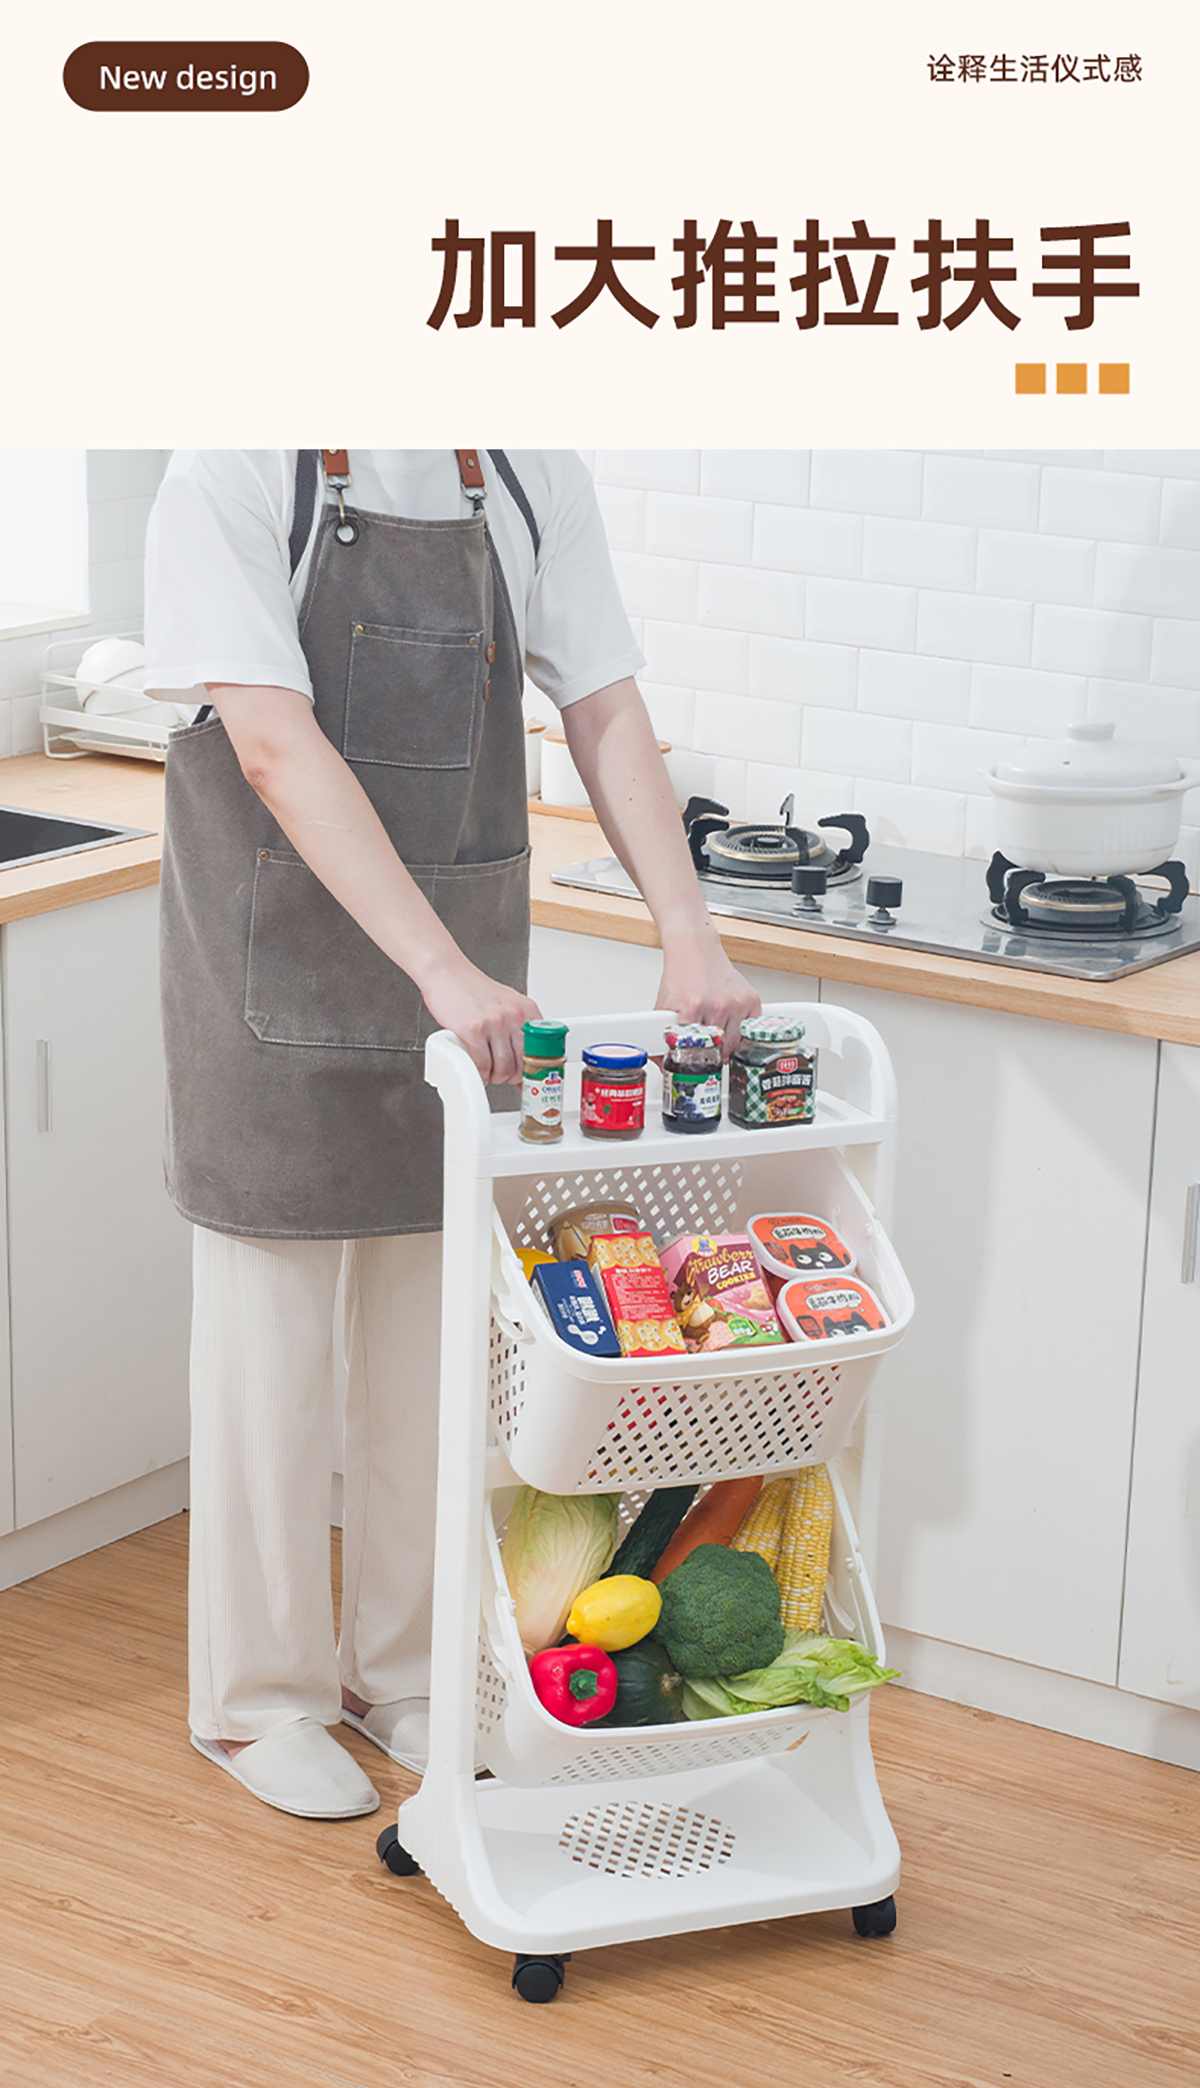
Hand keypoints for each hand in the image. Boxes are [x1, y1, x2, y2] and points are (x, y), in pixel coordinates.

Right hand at [420, 958, 540, 1084]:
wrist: (446, 972)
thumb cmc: (473, 990)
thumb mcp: (506, 1005)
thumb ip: (518, 1030)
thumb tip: (527, 1066)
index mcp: (527, 1009)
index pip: (542, 1051)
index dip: (534, 1070)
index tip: (527, 1078)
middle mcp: (513, 1014)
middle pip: (522, 1064)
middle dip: (512, 1077)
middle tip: (502, 1075)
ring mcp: (494, 1022)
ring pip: (503, 1069)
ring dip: (495, 1077)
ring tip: (488, 1072)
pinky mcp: (472, 1029)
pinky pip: (481, 1065)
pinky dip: (479, 1074)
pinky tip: (477, 1069)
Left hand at [656, 925, 760, 1054]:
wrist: (696, 950)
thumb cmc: (681, 975)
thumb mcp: (664, 1005)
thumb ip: (661, 1035)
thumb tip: (661, 1062)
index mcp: (692, 1006)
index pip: (697, 1050)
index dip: (696, 1062)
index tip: (695, 1067)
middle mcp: (717, 1003)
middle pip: (719, 1050)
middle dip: (712, 1056)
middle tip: (706, 1055)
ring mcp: (736, 1002)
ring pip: (736, 1043)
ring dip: (727, 1047)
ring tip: (717, 1040)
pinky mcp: (751, 999)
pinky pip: (750, 1030)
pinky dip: (742, 1034)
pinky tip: (731, 1027)